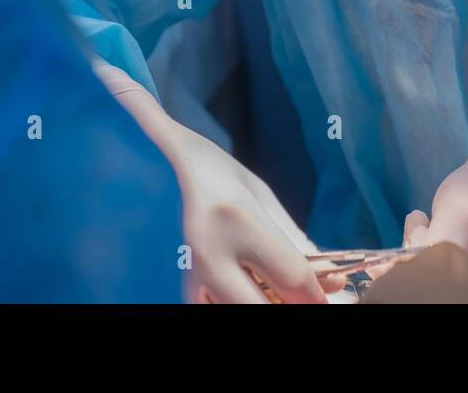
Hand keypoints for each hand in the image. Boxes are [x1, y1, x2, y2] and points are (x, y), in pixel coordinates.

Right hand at [97, 62, 330, 302]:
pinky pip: (209, 306)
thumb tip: (326, 277)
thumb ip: (290, 238)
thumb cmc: (201, 167)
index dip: (318, 291)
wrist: (136, 156)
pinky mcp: (167, 284)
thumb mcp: (254, 191)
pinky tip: (240, 286)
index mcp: (235, 218)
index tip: (331, 292)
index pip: (292, 276)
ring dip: (257, 303)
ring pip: (234, 312)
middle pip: (264, 309)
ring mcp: (183, 273)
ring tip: (268, 287)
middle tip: (301, 296)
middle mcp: (207, 252)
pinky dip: (230, 301)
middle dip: (291, 305)